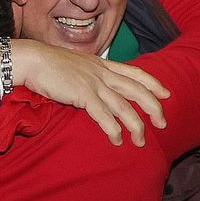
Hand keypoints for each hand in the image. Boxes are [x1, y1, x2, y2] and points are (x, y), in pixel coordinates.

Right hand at [11, 40, 168, 146]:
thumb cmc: (49, 64)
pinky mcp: (82, 95)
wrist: (33, 60)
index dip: (153, 83)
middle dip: (153, 107)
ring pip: (123, 106)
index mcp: (102, 65)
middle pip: (136, 90)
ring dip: (135, 125)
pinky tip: (118, 140)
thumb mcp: (76, 66)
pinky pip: (103, 115)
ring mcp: (93, 83)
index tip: (166, 94)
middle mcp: (102, 73)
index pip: (135, 72)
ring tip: (140, 140)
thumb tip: (96, 89)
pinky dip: (113, 129)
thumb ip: (90, 76)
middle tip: (163, 124)